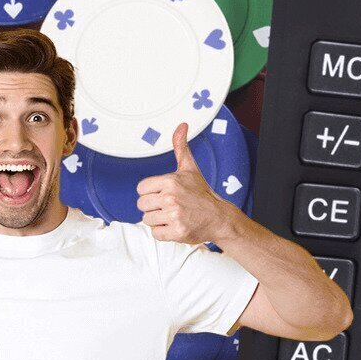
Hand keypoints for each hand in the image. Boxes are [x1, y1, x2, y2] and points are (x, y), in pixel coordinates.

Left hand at [136, 122, 239, 243]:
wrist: (219, 217)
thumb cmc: (202, 193)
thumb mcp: (190, 168)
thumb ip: (180, 146)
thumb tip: (181, 125)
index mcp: (170, 181)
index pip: (141, 189)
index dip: (150, 192)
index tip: (162, 194)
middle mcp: (170, 198)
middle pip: (142, 205)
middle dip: (153, 207)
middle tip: (169, 206)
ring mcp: (174, 215)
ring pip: (147, 220)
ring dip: (158, 220)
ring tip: (173, 216)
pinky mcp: (176, 231)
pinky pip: (156, 233)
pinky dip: (164, 232)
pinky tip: (174, 225)